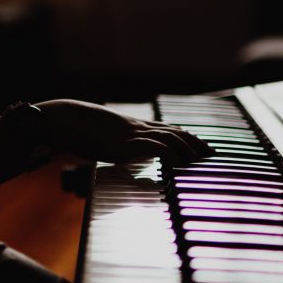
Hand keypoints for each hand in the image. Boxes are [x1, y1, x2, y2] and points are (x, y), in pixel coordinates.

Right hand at [37, 99, 213, 165]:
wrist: (69, 119)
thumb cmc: (83, 129)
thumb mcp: (104, 138)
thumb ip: (117, 145)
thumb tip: (120, 155)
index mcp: (136, 125)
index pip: (169, 129)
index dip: (188, 137)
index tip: (203, 146)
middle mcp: (139, 127)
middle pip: (175, 132)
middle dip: (195, 143)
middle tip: (213, 154)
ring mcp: (133, 133)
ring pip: (169, 137)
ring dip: (187, 149)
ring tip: (200, 160)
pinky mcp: (126, 141)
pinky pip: (153, 146)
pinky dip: (168, 154)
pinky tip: (178, 164)